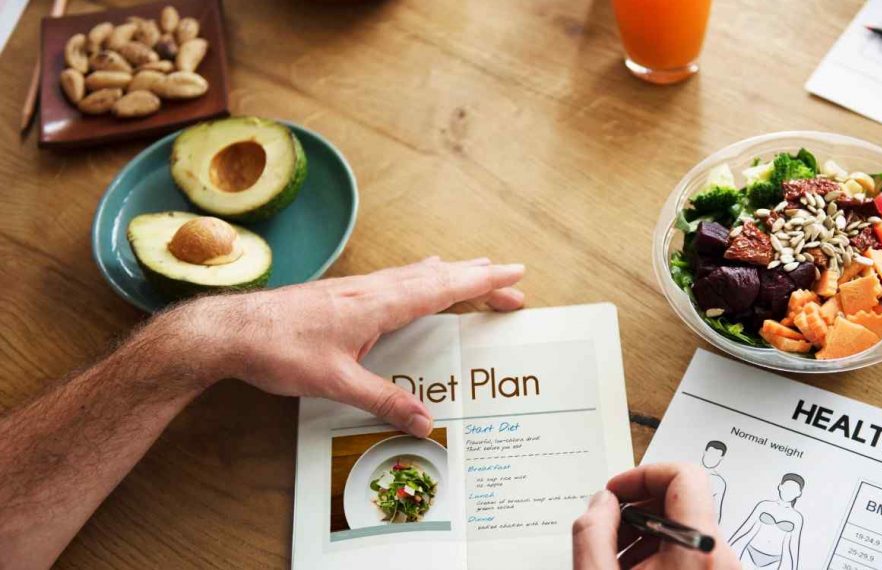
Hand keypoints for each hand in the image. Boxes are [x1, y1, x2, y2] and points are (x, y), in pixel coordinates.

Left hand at [173, 257, 524, 436]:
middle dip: (478, 277)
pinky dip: (422, 276)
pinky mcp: (342, 295)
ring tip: (475, 270)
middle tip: (512, 281)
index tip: (514, 275)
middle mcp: (372, 289)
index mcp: (378, 304)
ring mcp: (357, 288)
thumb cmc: (278, 351)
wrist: (230, 331)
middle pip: (437, 276)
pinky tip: (417, 279)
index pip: (443, 287)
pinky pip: (396, 278)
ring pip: (416, 273)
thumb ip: (383, 401)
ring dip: (451, 273)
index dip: (482, 281)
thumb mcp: (335, 383)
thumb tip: (425, 423)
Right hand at [573, 463, 739, 569]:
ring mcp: (722, 569)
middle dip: (637, 508)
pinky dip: (659, 553)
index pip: (684, 475)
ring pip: (683, 528)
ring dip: (645, 533)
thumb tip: (602, 502)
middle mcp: (719, 555)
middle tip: (607, 527)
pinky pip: (690, 551)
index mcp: (698, 548)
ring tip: (615, 558)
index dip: (643, 475)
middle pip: (682, 501)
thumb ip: (593, 531)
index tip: (616, 492)